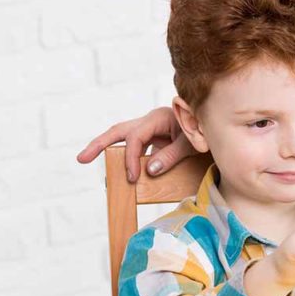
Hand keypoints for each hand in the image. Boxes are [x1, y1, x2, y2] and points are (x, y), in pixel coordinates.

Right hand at [76, 107, 195, 181]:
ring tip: (87, 159)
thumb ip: (171, 156)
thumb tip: (149, 170)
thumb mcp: (191, 144)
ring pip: (122, 137)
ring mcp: (149, 129)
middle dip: (99, 144)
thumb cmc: (204, 131)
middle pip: (118, 131)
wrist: (213, 125)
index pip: (136, 138)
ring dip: (106, 148)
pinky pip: (133, 146)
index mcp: (158, 118)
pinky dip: (125, 157)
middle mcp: (150, 121)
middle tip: (81, 159)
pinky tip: (121, 171)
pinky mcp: (152, 139)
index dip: (131, 158)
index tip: (132, 177)